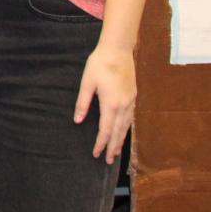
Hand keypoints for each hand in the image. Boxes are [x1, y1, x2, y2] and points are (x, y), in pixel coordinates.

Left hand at [75, 44, 135, 163]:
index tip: (96, 154)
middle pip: (118, 132)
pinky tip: (123, 132)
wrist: (118, 50)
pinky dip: (126, 129)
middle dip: (112, 148)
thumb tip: (77, 121)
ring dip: (120, 140)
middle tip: (107, 161)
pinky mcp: (133, 96)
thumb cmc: (99, 64)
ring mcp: (131, 101)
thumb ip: (82, 103)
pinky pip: (130, 118)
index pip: (105, 130)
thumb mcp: (87, 83)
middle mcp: (124, 106)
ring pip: (126, 127)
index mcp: (111, 104)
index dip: (100, 143)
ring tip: (115, 152)